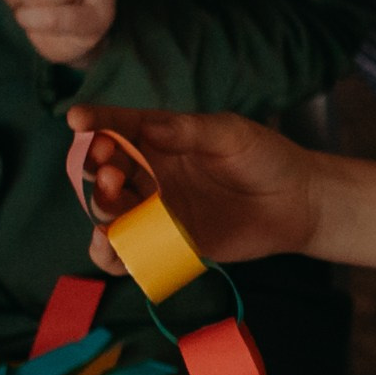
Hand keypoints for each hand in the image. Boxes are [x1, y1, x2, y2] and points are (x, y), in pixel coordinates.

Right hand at [68, 104, 323, 269]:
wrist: (298, 202)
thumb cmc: (264, 157)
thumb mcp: (230, 134)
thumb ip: (188, 131)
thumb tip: (148, 129)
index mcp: (159, 138)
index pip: (118, 127)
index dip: (95, 123)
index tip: (77, 121)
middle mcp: (150, 173)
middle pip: (105, 171)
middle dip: (96, 168)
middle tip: (108, 167)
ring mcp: (157, 210)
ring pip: (111, 213)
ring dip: (102, 208)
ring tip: (113, 202)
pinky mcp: (169, 244)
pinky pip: (131, 252)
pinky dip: (112, 253)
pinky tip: (109, 245)